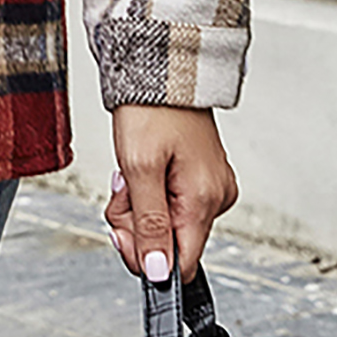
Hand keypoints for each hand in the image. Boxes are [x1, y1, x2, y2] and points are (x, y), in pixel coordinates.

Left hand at [105, 105, 237, 283]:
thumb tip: (158, 272)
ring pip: (165, 221)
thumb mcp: (139, 166)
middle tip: (122, 187)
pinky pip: (169, 200)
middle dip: (136, 222)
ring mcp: (209, 185)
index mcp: (204, 200)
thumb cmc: (150, 106)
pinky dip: (147, 189)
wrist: (159, 65)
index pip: (182, 264)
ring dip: (138, 203)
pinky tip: (140, 165)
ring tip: (129, 169)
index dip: (146, 256)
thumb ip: (149, 223)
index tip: (122, 228)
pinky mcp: (198, 175)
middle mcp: (215, 197)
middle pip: (170, 242)